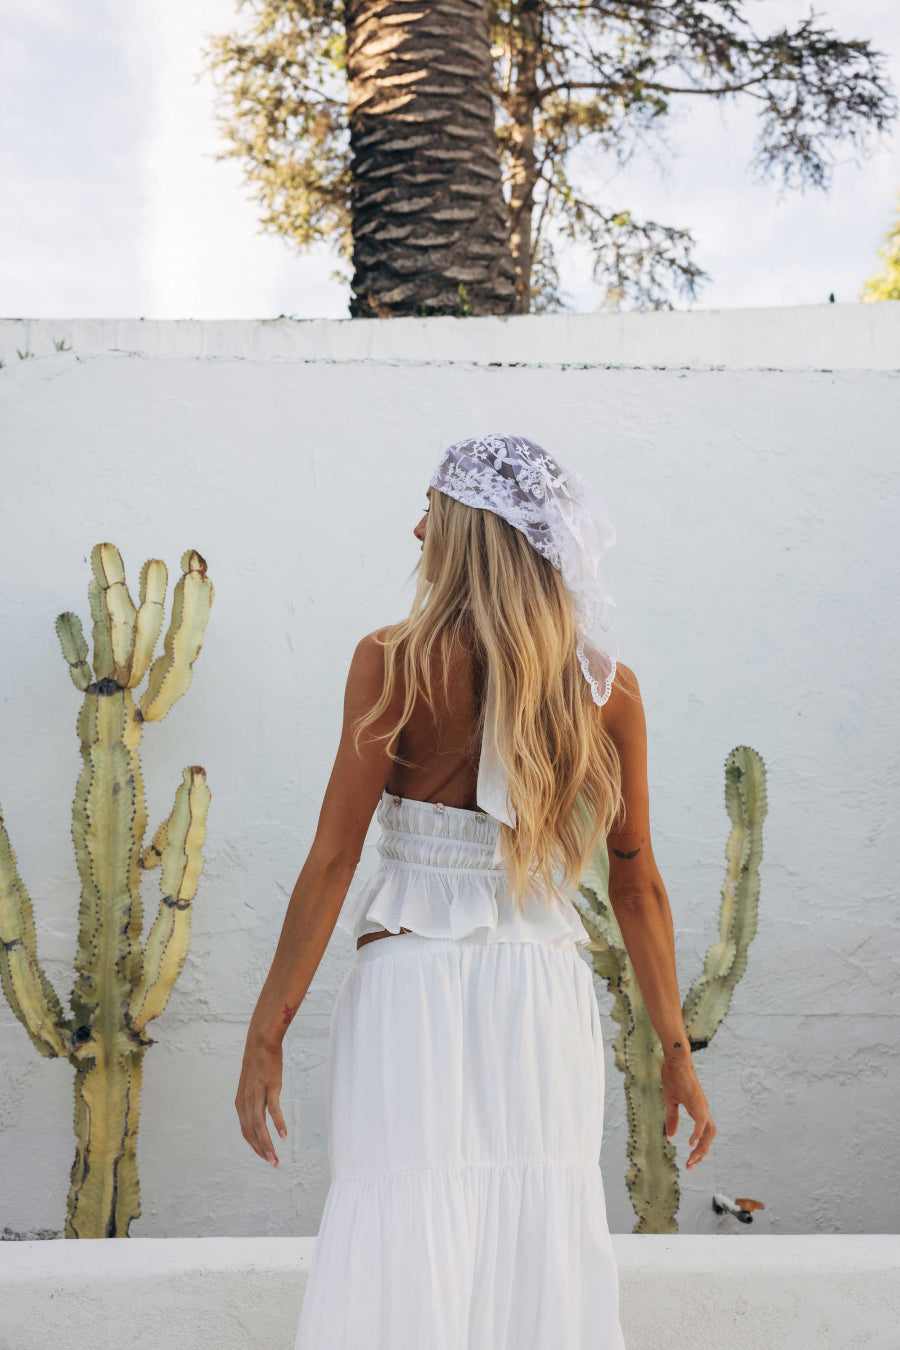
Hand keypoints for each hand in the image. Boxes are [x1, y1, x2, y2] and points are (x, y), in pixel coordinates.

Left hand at [235, 1036, 287, 1167]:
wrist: (260, 1042)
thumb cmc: (258, 1064)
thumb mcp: (251, 1086)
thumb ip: (253, 1101)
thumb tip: (258, 1113)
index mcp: (241, 1104)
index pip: (247, 1132)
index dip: (255, 1146)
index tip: (266, 1157)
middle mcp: (246, 1102)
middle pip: (252, 1133)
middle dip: (262, 1151)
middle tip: (273, 1164)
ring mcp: (257, 1095)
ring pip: (260, 1126)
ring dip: (267, 1145)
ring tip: (275, 1159)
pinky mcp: (270, 1087)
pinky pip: (273, 1110)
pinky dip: (278, 1124)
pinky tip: (284, 1136)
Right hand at [661, 1052, 715, 1170]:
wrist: (675, 1059)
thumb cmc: (673, 1077)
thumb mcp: (671, 1101)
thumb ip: (672, 1119)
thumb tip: (671, 1137)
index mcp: (698, 1110)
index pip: (704, 1134)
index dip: (698, 1149)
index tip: (689, 1162)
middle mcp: (703, 1109)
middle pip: (710, 1136)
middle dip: (701, 1153)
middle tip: (690, 1166)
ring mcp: (701, 1106)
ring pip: (709, 1132)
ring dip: (702, 1148)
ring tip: (691, 1159)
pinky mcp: (696, 1101)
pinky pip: (701, 1122)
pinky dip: (698, 1134)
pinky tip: (691, 1143)